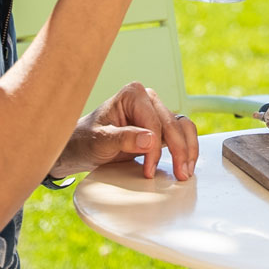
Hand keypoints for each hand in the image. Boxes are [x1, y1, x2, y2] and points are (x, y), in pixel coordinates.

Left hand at [50, 81, 199, 180]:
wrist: (80, 148)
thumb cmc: (85, 139)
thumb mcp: (100, 141)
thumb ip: (124, 139)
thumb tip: (150, 139)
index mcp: (133, 95)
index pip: (153, 122)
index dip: (154, 148)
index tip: (149, 170)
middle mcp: (148, 99)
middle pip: (173, 124)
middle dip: (179, 150)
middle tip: (180, 173)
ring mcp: (155, 112)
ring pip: (182, 127)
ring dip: (188, 149)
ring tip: (186, 171)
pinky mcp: (159, 127)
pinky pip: (180, 135)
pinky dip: (185, 149)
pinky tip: (185, 164)